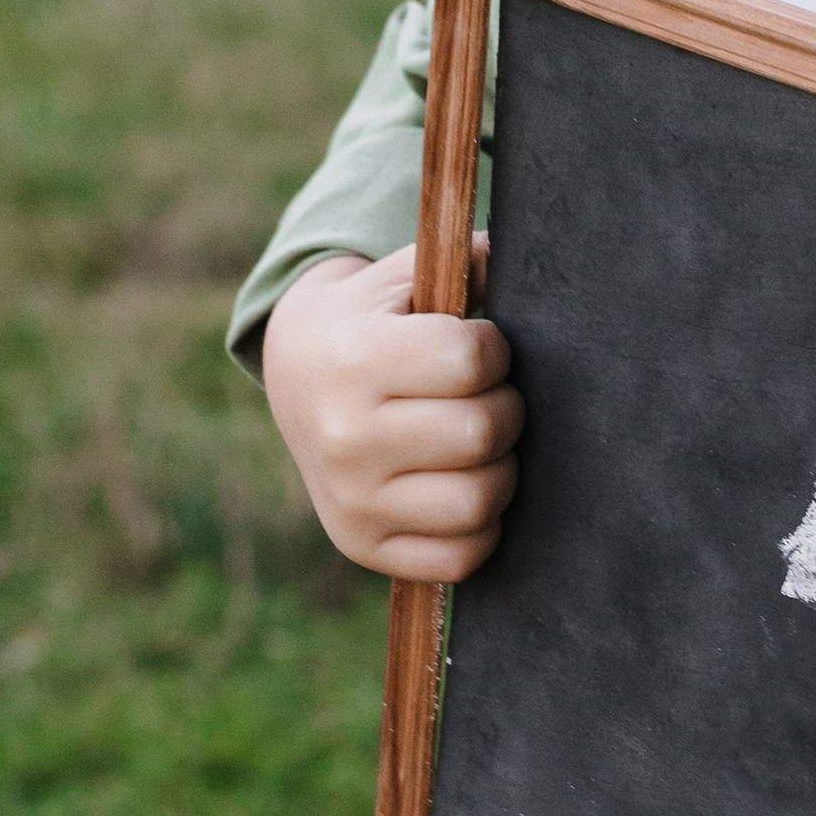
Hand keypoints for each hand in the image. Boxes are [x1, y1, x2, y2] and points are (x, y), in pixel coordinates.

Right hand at [263, 248, 522, 580]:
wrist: (295, 373)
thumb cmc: (371, 318)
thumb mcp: (402, 276)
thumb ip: (467, 264)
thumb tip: (521, 258)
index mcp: (355, 358)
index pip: (471, 359)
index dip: (494, 348)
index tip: (478, 346)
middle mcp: (345, 437)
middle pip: (482, 432)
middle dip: (506, 407)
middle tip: (487, 395)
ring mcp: (351, 500)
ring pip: (478, 500)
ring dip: (500, 468)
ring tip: (479, 442)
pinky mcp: (361, 545)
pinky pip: (459, 557)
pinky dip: (481, 526)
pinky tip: (464, 485)